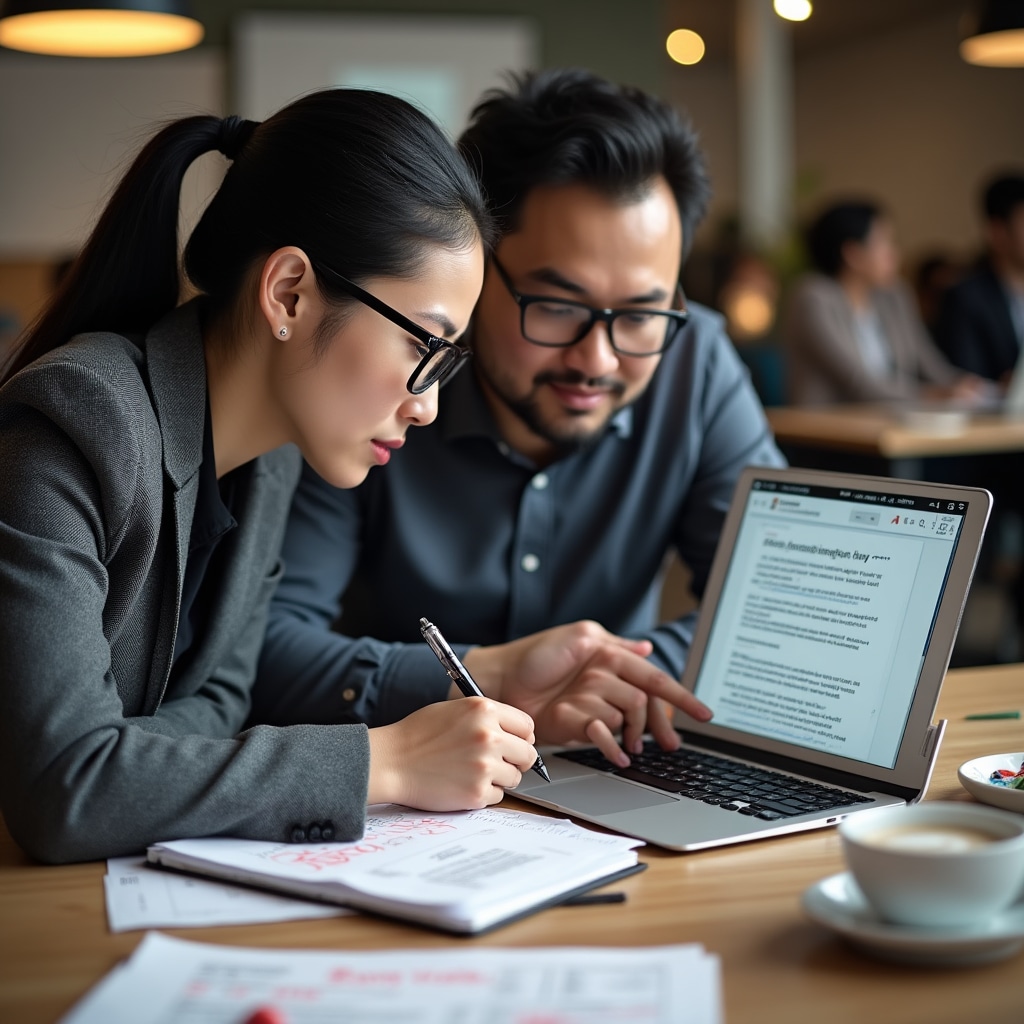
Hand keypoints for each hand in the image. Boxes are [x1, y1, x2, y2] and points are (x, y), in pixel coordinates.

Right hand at [367, 698, 537, 809]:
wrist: (390, 761)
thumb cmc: (418, 735)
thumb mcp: (455, 709)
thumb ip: (488, 718)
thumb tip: (519, 735)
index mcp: (484, 710)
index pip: (527, 726)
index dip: (521, 737)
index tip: (514, 744)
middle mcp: (489, 736)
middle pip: (528, 754)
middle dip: (516, 760)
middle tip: (497, 762)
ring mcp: (484, 766)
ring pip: (514, 778)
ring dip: (498, 778)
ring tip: (470, 772)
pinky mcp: (477, 793)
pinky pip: (498, 797)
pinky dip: (483, 794)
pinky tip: (461, 784)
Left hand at [461, 621, 711, 767]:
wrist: (499, 680)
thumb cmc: (536, 652)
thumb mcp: (580, 636)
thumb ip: (617, 644)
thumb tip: (647, 648)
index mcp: (612, 659)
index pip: (653, 678)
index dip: (680, 696)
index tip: (704, 715)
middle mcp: (607, 684)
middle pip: (646, 706)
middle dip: (660, 724)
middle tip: (671, 744)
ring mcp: (594, 706)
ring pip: (628, 722)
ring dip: (632, 732)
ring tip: (634, 744)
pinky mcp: (579, 727)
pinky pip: (605, 736)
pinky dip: (610, 743)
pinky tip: (616, 751)